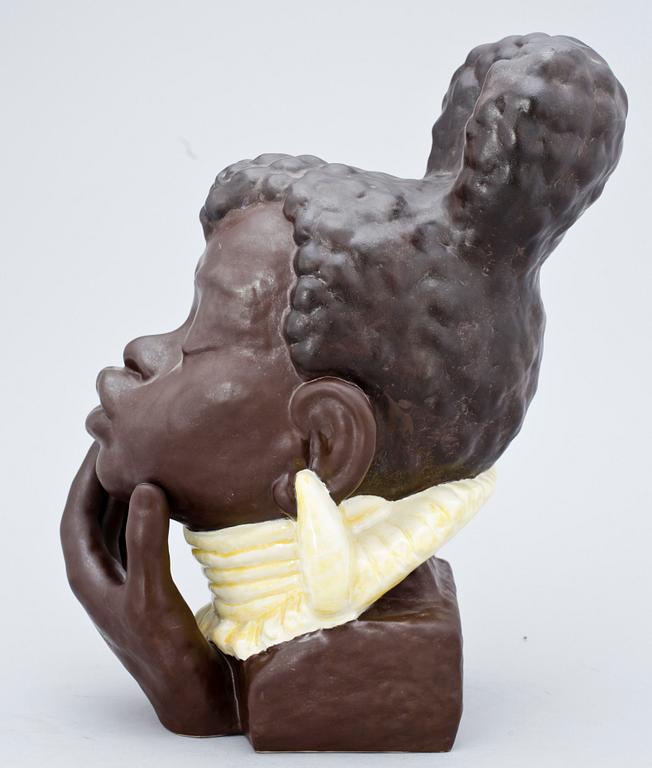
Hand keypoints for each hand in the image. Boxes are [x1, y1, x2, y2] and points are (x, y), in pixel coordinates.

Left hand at [61, 444, 238, 735]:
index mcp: (89, 576)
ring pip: (117, 527)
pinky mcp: (146, 587)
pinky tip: (167, 501)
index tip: (102, 442)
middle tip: (127, 443)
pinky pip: (138, 539)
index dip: (85, 477)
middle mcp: (101, 576)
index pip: (76, 514)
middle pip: (94, 516)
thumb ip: (147, 542)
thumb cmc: (165, 651)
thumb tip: (145, 486)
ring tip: (146, 461)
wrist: (194, 693)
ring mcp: (123, 582)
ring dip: (126, 496)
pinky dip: (147, 515)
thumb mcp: (150, 594)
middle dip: (105, 480)